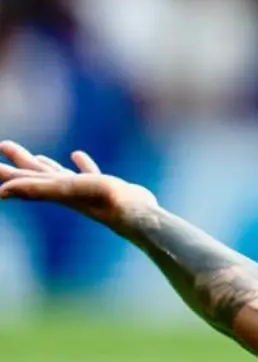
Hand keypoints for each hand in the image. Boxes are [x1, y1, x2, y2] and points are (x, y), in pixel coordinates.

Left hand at [0, 142, 157, 232]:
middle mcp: (66, 190)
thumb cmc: (106, 203)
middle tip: (4, 145)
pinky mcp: (105, 186)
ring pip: (59, 174)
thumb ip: (37, 188)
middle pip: (36, 174)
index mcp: (54, 190)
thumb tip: (3, 191)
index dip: (6, 174)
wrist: (139, 216)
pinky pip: (87, 172)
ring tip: (36, 156)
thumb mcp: (69, 190)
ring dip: (45, 164)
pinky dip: (81, 163)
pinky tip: (77, 155)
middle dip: (19, 162)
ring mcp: (85, 189)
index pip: (24, 180)